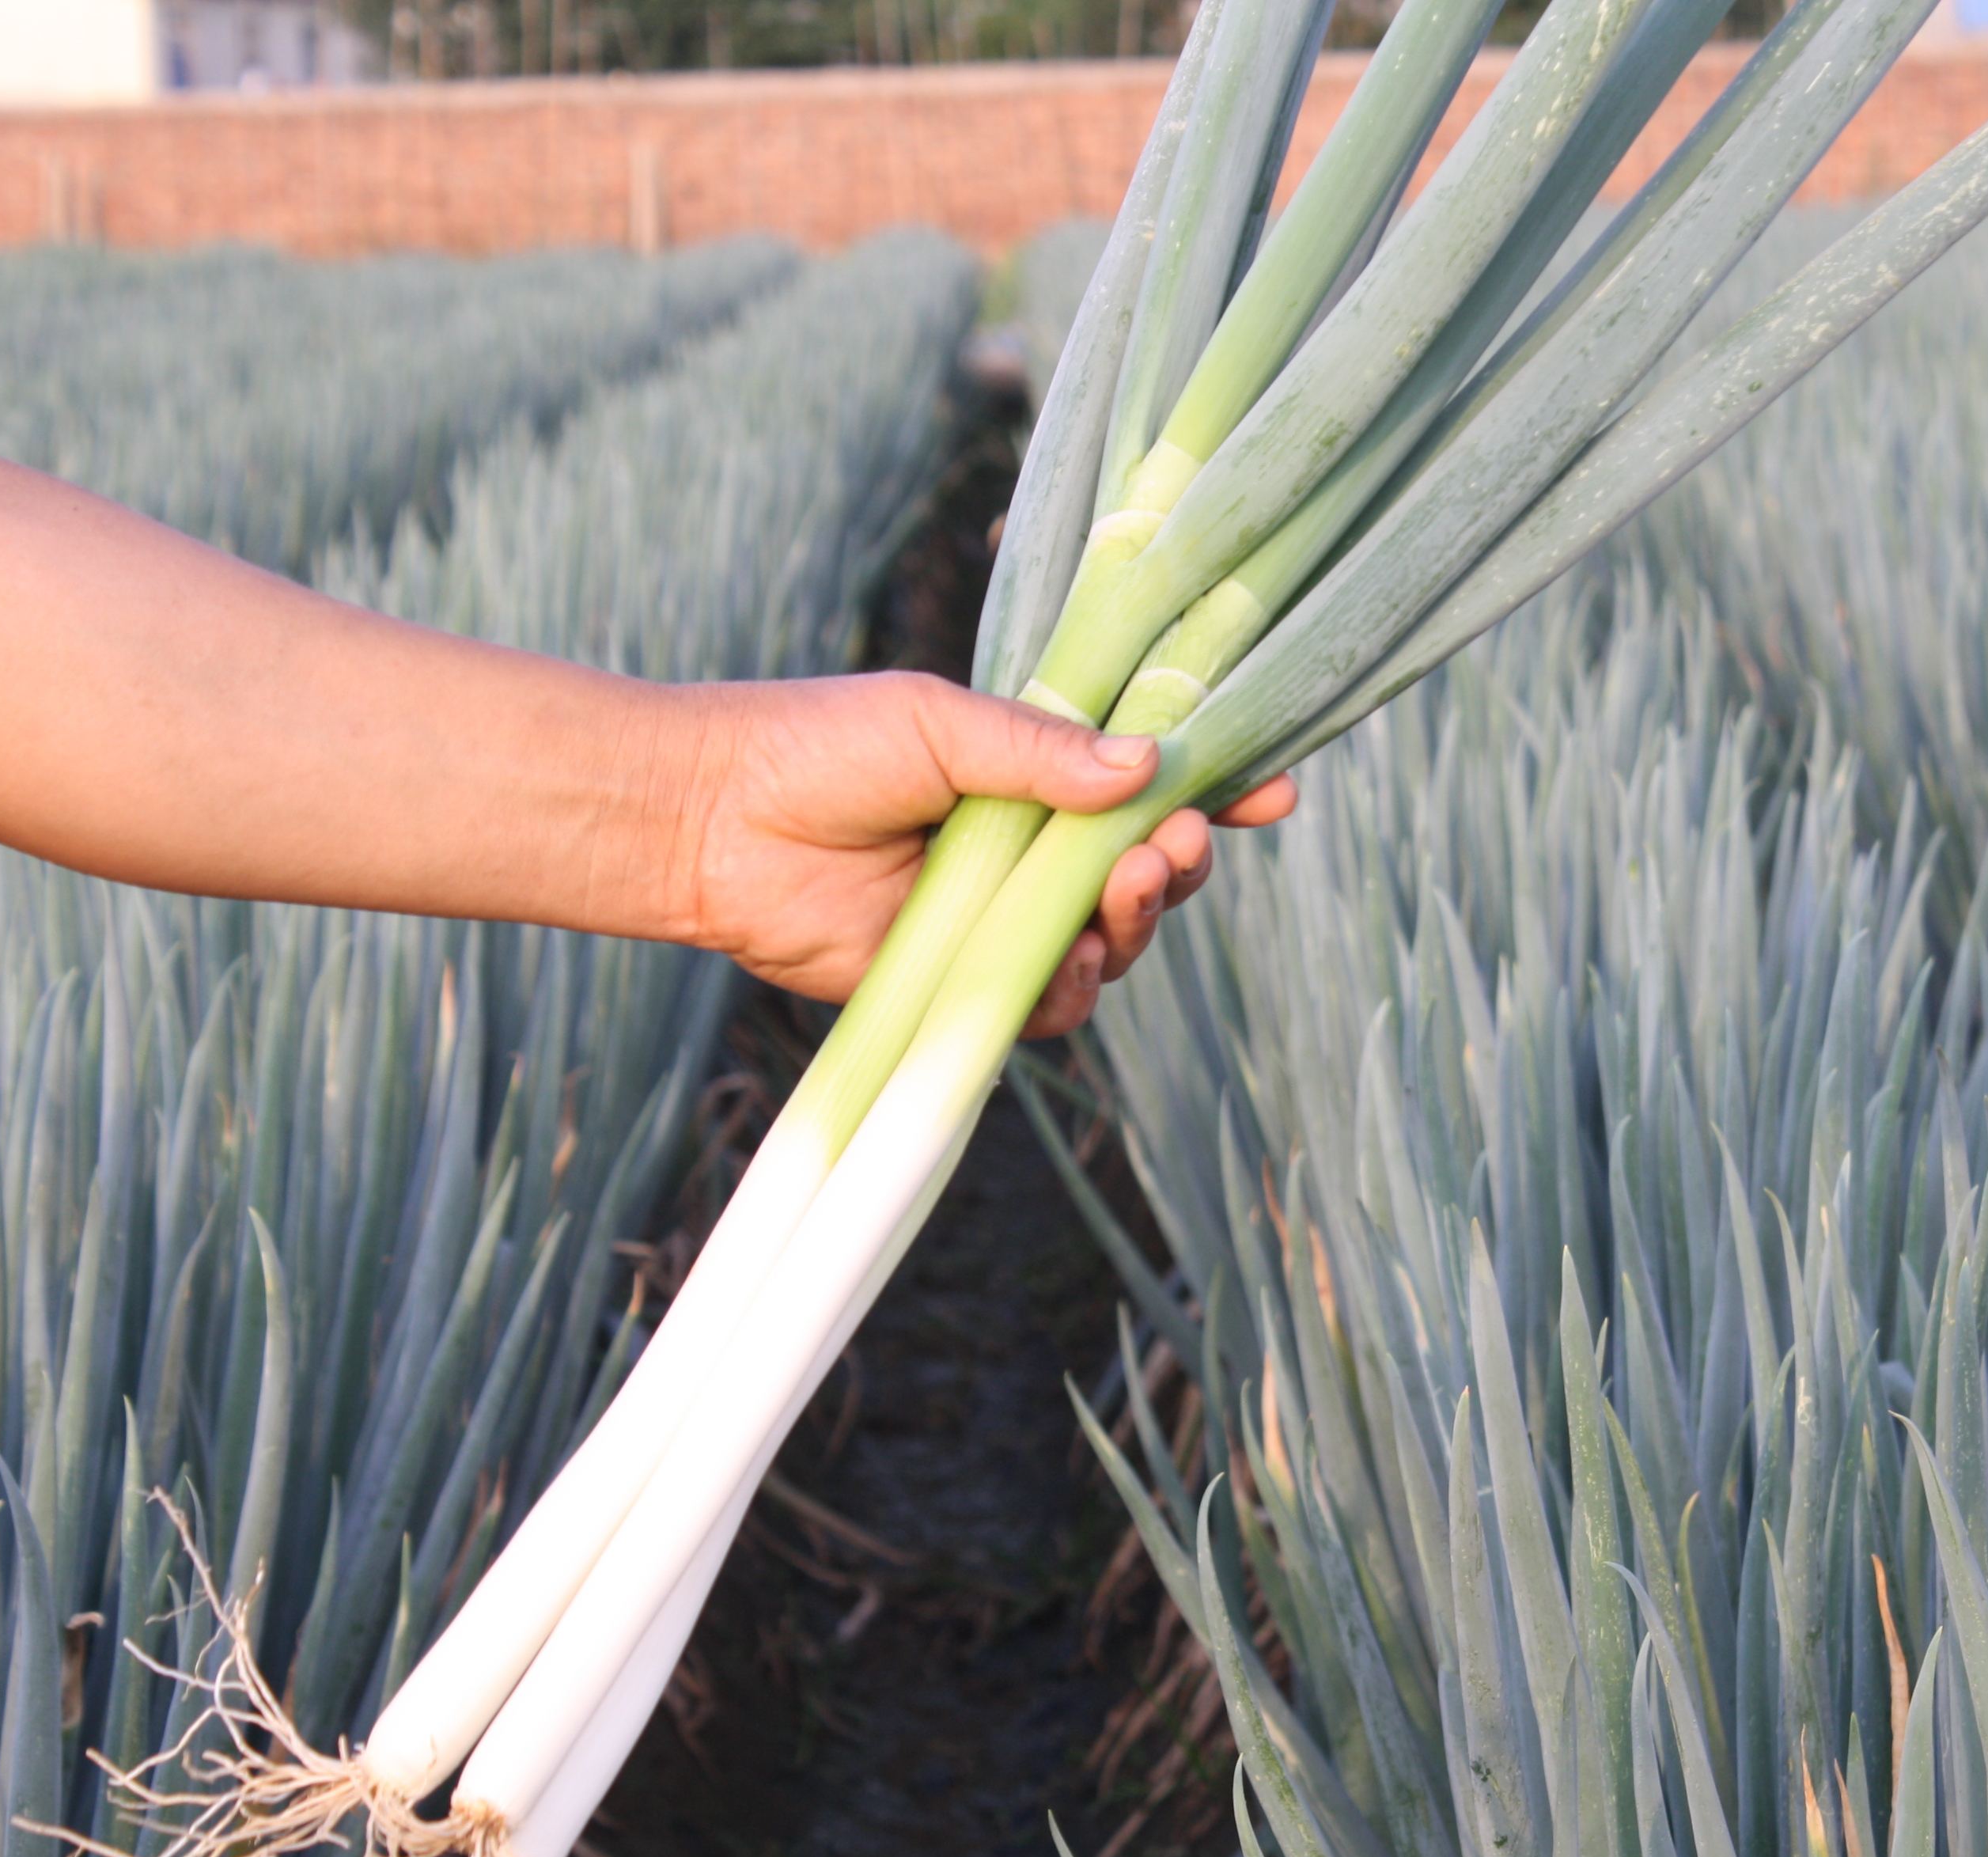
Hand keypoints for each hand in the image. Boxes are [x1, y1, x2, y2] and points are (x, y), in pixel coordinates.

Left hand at [639, 671, 1297, 1036]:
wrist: (715, 822)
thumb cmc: (818, 748)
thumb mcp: (940, 720)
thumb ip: (1043, 749)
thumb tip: (1147, 765)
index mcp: (1035, 775)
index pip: (1147, 788)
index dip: (1216, 791)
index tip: (1272, 789)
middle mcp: (1031, 851)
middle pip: (1148, 873)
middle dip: (1178, 862)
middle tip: (1171, 843)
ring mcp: (1003, 922)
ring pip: (1115, 943)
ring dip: (1138, 920)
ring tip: (1122, 885)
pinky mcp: (967, 986)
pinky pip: (1052, 1005)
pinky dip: (1074, 985)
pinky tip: (1072, 954)